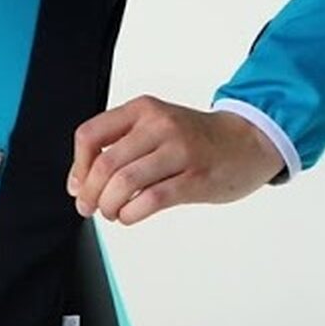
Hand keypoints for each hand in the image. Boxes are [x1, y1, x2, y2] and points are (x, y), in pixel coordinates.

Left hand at [66, 94, 284, 224]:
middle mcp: (159, 126)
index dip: (78, 167)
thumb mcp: (154, 126)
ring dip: (109, 206)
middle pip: (105, 165)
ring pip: (124, 183)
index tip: (79, 186)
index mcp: (143, 110)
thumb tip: (78, 183)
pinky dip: (131, 214)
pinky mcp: (194, 178)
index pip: (90, 135)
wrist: (246, 142)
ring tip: (112, 212)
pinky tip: (130, 216)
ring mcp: (179, 151)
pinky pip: (150, 200)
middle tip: (89, 208)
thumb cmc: (195, 139)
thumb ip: (118, 146)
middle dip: (90, 194)